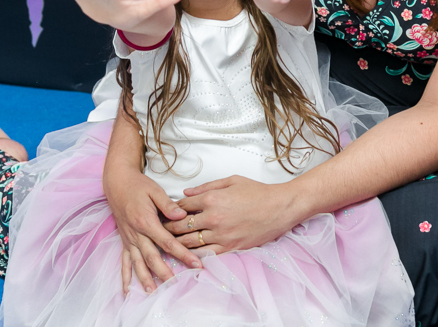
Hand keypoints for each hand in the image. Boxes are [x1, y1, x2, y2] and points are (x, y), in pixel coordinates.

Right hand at [103, 165, 200, 293]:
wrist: (117, 183)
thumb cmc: (138, 185)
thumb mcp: (155, 190)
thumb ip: (168, 205)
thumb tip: (182, 215)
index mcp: (147, 222)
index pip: (168, 242)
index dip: (183, 254)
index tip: (196, 264)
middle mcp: (136, 234)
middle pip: (153, 257)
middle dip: (166, 273)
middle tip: (178, 285)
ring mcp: (129, 239)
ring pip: (138, 263)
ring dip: (145, 279)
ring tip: (153, 293)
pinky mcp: (124, 241)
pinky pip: (124, 262)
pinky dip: (125, 277)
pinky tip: (126, 291)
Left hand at [165, 175, 299, 253]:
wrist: (280, 207)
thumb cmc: (258, 192)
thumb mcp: (232, 180)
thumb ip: (206, 186)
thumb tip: (185, 193)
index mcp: (212, 198)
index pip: (181, 206)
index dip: (169, 210)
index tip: (162, 213)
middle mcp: (213, 217)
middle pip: (181, 226)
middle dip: (166, 228)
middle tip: (157, 231)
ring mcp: (221, 234)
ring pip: (189, 242)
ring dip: (175, 244)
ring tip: (166, 245)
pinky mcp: (230, 246)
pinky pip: (206, 254)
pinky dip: (194, 256)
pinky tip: (186, 257)